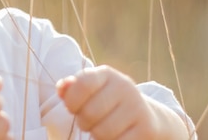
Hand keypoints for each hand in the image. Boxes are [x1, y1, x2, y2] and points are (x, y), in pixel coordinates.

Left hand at [57, 65, 189, 139]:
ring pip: (102, 132)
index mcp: (107, 74)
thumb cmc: (106, 101)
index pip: (82, 84)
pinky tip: (114, 136)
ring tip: (100, 128)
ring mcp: (137, 108)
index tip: (72, 108)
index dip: (72, 101)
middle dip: (83, 121)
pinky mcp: (146, 129)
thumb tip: (61, 88)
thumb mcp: (91, 89)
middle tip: (87, 121)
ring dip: (96, 135)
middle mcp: (124, 87)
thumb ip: (72, 88)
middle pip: (90, 113)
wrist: (145, 116)